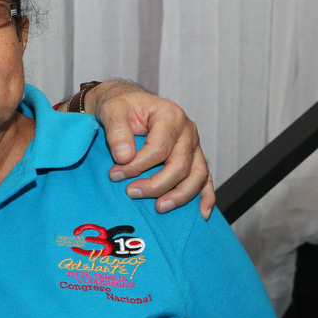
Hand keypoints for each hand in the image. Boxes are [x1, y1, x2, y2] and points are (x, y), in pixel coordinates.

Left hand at [82, 80, 213, 218]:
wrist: (127, 104)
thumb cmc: (120, 107)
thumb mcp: (112, 111)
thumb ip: (116, 132)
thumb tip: (124, 157)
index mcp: (170, 115)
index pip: (159, 148)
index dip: (138, 165)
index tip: (115, 174)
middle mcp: (187, 131)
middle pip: (180, 165)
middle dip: (156, 184)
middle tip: (131, 192)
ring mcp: (193, 146)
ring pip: (196, 176)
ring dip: (179, 195)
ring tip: (159, 207)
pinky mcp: (194, 158)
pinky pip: (205, 179)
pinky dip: (206, 197)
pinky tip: (202, 213)